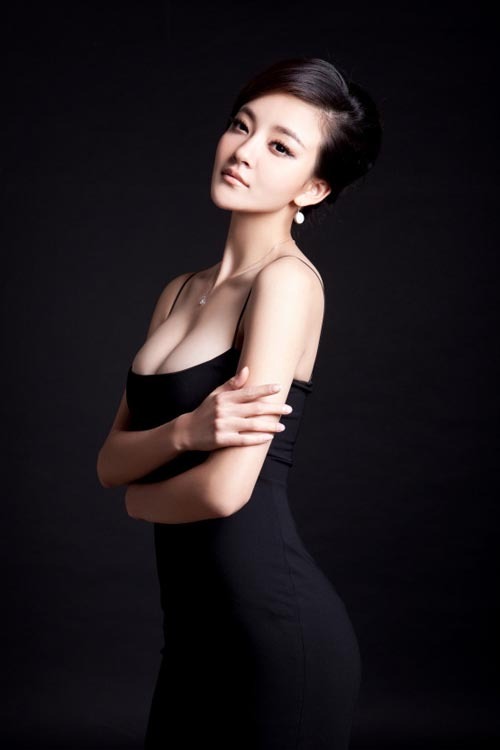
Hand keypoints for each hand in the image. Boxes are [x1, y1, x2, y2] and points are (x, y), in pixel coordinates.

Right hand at [178, 365, 292, 451]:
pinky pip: (244, 439)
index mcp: (225, 398)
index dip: (265, 390)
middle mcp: (225, 411)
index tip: (279, 388)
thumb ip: (232, 383)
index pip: (249, 392)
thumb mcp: (215, 394)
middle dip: (274, 409)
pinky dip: (257, 439)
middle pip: (255, 409)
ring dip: (270, 425)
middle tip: (289, 409)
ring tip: (282, 426)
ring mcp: (223, 426)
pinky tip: (269, 437)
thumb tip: (247, 369)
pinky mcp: (222, 440)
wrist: (187, 431)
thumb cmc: (204, 411)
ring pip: (252, 425)